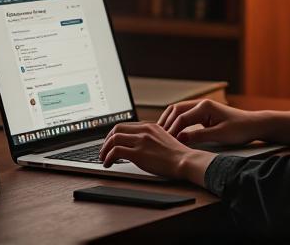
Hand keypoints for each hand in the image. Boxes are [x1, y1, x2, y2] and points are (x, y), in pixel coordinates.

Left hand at [99, 121, 214, 183]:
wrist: (185, 161)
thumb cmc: (178, 155)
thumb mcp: (164, 139)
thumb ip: (151, 138)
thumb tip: (139, 145)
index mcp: (150, 126)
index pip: (125, 125)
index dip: (114, 135)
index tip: (111, 143)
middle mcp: (144, 130)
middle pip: (116, 129)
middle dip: (107, 140)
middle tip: (104, 150)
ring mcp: (141, 141)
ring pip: (113, 139)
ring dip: (105, 150)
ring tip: (103, 159)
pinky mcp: (138, 153)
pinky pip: (116, 152)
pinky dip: (108, 158)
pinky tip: (108, 164)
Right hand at [158, 99, 259, 145]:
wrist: (254, 125)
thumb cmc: (240, 129)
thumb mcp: (219, 135)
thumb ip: (198, 136)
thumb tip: (179, 139)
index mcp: (205, 107)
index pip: (181, 118)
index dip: (172, 130)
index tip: (165, 142)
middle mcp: (202, 104)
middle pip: (176, 110)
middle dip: (166, 122)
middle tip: (157, 136)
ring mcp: (202, 107)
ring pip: (179, 111)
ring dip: (170, 121)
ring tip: (161, 134)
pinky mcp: (204, 113)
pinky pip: (186, 115)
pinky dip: (177, 122)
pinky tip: (173, 132)